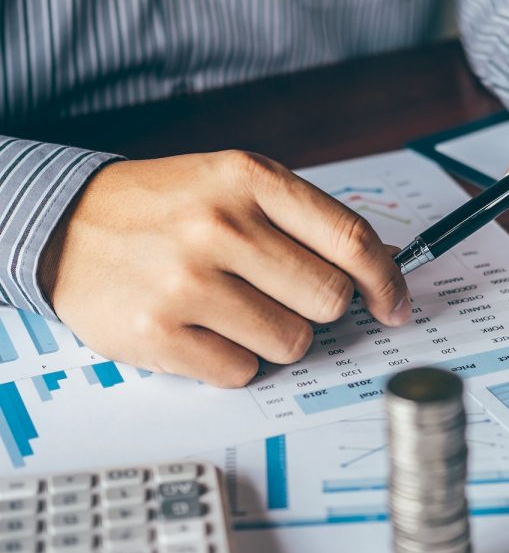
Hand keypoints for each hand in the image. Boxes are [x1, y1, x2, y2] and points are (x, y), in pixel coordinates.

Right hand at [40, 151, 411, 386]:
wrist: (68, 224)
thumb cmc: (166, 207)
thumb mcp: (235, 186)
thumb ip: (308, 223)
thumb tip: (383, 265)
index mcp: (249, 180)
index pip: (350, 239)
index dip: (387, 280)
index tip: (395, 305)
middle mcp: (220, 226)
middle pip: (329, 300)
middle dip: (319, 310)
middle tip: (285, 298)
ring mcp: (186, 282)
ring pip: (292, 343)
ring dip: (275, 337)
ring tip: (234, 310)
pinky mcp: (157, 334)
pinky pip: (242, 372)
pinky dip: (234, 361)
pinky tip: (204, 331)